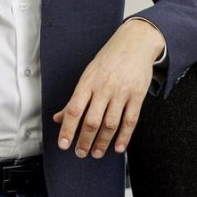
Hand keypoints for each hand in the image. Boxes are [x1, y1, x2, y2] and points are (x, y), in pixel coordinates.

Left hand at [52, 19, 165, 158]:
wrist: (135, 42)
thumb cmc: (109, 59)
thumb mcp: (88, 74)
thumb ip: (76, 98)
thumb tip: (59, 118)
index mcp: (88, 81)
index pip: (74, 109)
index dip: (67, 129)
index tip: (64, 144)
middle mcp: (104, 87)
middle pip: (92, 120)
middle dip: (85, 141)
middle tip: (80, 153)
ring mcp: (122, 91)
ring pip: (110, 124)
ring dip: (102, 142)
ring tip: (96, 153)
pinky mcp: (138, 95)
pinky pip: (131, 120)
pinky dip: (124, 137)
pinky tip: (119, 147)